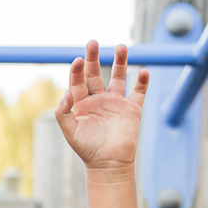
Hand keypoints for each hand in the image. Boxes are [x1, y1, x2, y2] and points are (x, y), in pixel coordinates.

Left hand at [55, 41, 148, 171]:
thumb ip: (63, 112)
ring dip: (121, 62)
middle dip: (94, 58)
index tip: (77, 61)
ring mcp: (116, 103)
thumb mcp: (70, 132)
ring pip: (119, 77)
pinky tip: (143, 71)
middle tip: (92, 43)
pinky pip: (139, 92)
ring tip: (121, 47)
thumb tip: (66, 92)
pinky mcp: (132, 109)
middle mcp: (99, 99)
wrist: (109, 165)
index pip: (78, 82)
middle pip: (96, 74)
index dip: (77, 71)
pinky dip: (142, 82)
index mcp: (82, 104)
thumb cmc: (87, 150)